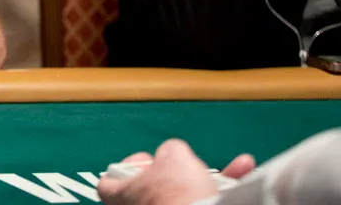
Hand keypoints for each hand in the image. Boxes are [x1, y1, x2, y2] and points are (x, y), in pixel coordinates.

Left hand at [98, 140, 254, 204]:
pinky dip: (219, 193)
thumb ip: (170, 148)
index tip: (146, 161)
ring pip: (184, 197)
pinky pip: (202, 203)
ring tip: (226, 174)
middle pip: (154, 187)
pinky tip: (239, 178)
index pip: (109, 182)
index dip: (127, 167)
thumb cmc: (179, 197)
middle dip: (177, 174)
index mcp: (123, 194)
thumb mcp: (173, 155)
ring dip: (206, 181)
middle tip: (188, 168)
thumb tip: (175, 151)